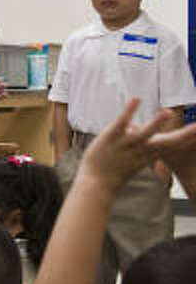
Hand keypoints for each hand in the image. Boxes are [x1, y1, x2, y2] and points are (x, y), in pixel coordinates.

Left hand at [80, 100, 195, 189]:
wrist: (96, 183)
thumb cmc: (115, 171)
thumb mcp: (137, 161)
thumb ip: (147, 150)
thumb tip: (151, 139)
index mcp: (150, 156)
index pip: (173, 147)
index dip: (189, 140)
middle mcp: (141, 151)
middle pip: (166, 143)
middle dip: (185, 136)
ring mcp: (126, 144)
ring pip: (144, 134)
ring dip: (156, 123)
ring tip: (168, 111)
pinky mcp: (111, 137)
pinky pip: (121, 123)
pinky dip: (129, 111)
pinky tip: (136, 99)